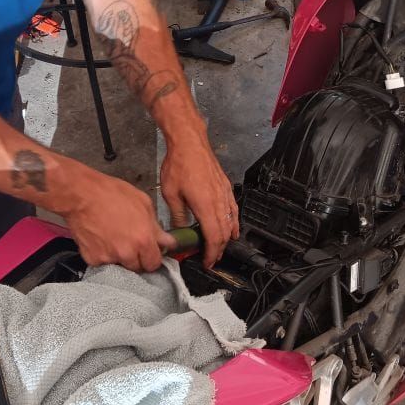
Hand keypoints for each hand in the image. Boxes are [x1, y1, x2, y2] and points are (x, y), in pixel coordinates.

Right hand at [63, 170, 175, 271]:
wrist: (81, 195)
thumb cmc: (112, 194)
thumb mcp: (143, 203)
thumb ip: (156, 227)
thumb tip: (167, 242)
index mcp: (143, 240)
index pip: (154, 264)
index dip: (152, 257)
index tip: (149, 252)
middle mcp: (127, 253)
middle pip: (138, 268)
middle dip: (137, 258)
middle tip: (130, 242)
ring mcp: (108, 258)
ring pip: (120, 266)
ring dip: (120, 258)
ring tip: (114, 238)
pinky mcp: (92, 259)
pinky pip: (103, 263)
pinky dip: (104, 255)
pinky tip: (101, 239)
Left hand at [161, 135, 237, 268]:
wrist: (189, 142)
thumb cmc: (179, 164)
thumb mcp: (170, 193)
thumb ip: (176, 216)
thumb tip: (177, 233)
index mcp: (205, 205)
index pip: (213, 237)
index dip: (211, 253)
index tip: (207, 262)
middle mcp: (219, 201)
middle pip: (225, 233)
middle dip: (219, 249)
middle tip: (212, 259)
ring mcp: (225, 193)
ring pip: (231, 222)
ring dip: (227, 238)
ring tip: (220, 248)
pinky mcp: (226, 186)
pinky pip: (234, 209)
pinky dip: (234, 222)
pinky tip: (232, 227)